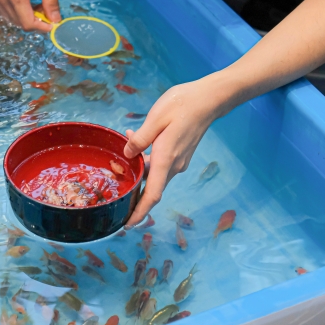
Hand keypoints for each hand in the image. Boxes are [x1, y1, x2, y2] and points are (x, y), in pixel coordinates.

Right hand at [0, 0, 60, 30]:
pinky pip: (6, 11)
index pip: (28, 23)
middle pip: (20, 23)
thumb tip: (56, 19)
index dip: (42, 28)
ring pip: (12, 19)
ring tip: (40, 4)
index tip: (54, 24)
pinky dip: (19, 12)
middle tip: (49, 11)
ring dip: (27, 18)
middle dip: (36, 23)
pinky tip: (29, 2)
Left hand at [123, 76, 231, 228]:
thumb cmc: (182, 105)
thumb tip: (127, 155)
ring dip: (139, 171)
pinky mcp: (181, 154)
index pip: (153, 194)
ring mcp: (179, 161)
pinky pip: (161, 163)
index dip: (140, 212)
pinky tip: (137, 141)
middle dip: (135, 194)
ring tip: (122, 157)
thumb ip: (140, 138)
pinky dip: (147, 160)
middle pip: (152, 188)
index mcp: (166, 159)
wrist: (209, 99)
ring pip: (155, 174)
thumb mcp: (156, 118)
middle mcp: (174, 165)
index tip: (128, 224)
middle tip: (115, 193)